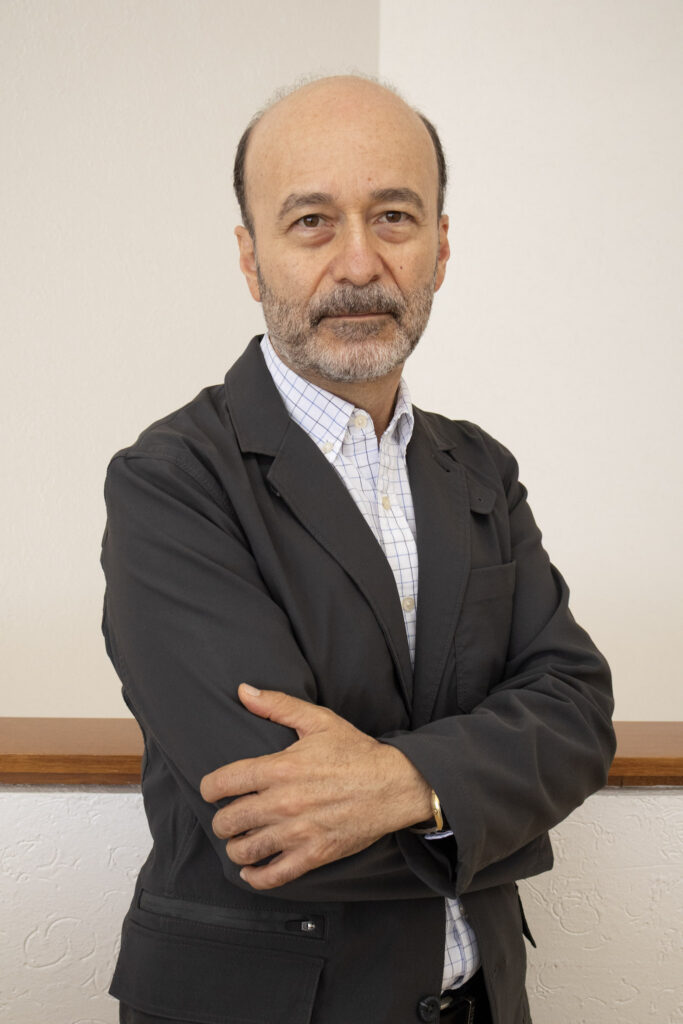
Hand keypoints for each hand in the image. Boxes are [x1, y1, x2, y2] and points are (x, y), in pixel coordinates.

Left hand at [199, 684, 431, 889]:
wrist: (396, 784)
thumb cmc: (356, 751)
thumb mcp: (318, 720)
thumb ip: (277, 705)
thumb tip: (244, 690)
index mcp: (279, 768)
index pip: (221, 783)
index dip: (210, 788)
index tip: (214, 791)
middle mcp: (283, 803)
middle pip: (227, 821)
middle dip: (222, 820)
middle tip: (229, 818)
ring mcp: (298, 832)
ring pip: (244, 850)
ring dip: (235, 847)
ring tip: (240, 841)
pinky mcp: (314, 854)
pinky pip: (273, 876)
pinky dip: (256, 877)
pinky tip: (252, 870)